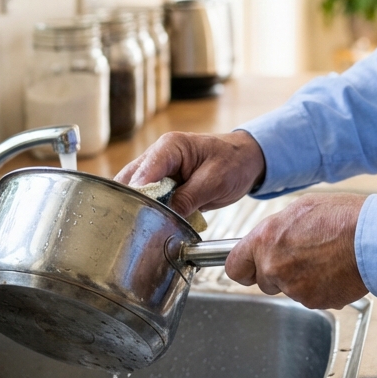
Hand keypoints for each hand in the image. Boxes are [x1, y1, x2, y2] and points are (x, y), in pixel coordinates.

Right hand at [114, 130, 265, 216]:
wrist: (247, 160)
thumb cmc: (234, 162)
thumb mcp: (215, 181)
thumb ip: (188, 197)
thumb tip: (164, 216)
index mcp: (170, 147)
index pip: (142, 173)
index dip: (136, 197)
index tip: (136, 219)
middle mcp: (158, 156)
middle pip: (129, 182)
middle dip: (129, 205)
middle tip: (134, 229)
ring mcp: (159, 170)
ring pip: (134, 191)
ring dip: (137, 209)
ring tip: (141, 230)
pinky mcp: (163, 183)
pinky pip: (147, 198)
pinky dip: (147, 211)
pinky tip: (150, 226)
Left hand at [225, 193, 368, 309]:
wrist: (371, 238)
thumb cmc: (342, 217)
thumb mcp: (301, 208)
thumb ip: (278, 228)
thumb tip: (271, 238)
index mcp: (266, 239)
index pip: (235, 267)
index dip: (244, 267)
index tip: (249, 267)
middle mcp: (274, 266)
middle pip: (264, 281)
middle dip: (278, 273)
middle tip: (302, 256)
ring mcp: (293, 287)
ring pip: (289, 289)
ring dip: (301, 279)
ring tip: (325, 258)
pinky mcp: (313, 302)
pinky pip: (310, 297)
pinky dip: (320, 288)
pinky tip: (334, 269)